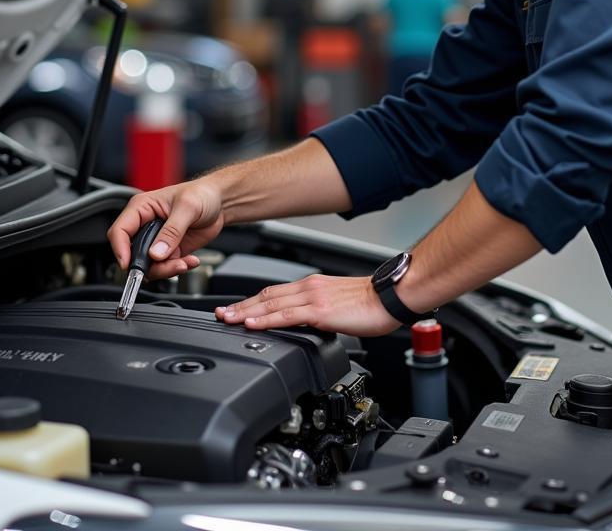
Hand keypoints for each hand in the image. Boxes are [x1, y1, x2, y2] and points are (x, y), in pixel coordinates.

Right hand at [107, 179, 224, 281]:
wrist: (220, 203)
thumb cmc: (202, 194)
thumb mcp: (187, 207)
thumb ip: (172, 231)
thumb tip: (156, 253)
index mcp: (141, 208)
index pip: (119, 231)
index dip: (121, 249)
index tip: (129, 264)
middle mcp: (145, 226)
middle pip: (133, 254)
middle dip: (150, 265)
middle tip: (171, 264)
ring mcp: (156, 241)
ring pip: (149, 266)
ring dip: (167, 269)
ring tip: (185, 262)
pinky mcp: (169, 251)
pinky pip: (165, 268)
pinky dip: (177, 268)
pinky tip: (190, 260)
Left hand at [215, 275, 399, 336]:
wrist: (391, 297)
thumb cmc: (373, 303)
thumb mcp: (339, 306)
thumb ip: (319, 313)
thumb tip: (308, 325)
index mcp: (313, 286)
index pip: (274, 292)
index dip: (252, 301)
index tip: (235, 309)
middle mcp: (309, 287)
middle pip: (266, 296)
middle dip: (240, 306)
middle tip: (220, 314)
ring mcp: (313, 297)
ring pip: (270, 303)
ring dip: (245, 312)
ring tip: (227, 319)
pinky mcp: (320, 310)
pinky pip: (286, 315)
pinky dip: (265, 319)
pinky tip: (252, 323)